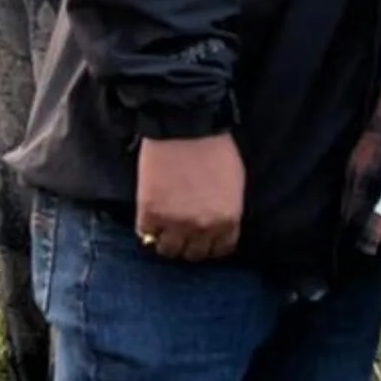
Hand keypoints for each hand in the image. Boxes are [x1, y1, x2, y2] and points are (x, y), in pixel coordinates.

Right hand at [135, 135, 244, 262]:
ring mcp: (176, 222)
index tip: (202, 238)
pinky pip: (146, 234)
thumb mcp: (235, 183)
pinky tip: (150, 218)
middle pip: (193, 254)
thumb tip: (221, 226)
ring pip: (168, 250)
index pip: (220, 249)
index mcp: (228, 220)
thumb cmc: (215, 148)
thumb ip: (228, 210)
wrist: (185, 127)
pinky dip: (146, 229)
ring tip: (163, 229)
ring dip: (166, 241)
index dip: (210, 244)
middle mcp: (203, 227)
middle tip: (181, 233)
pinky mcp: (151, 213)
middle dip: (188, 244)